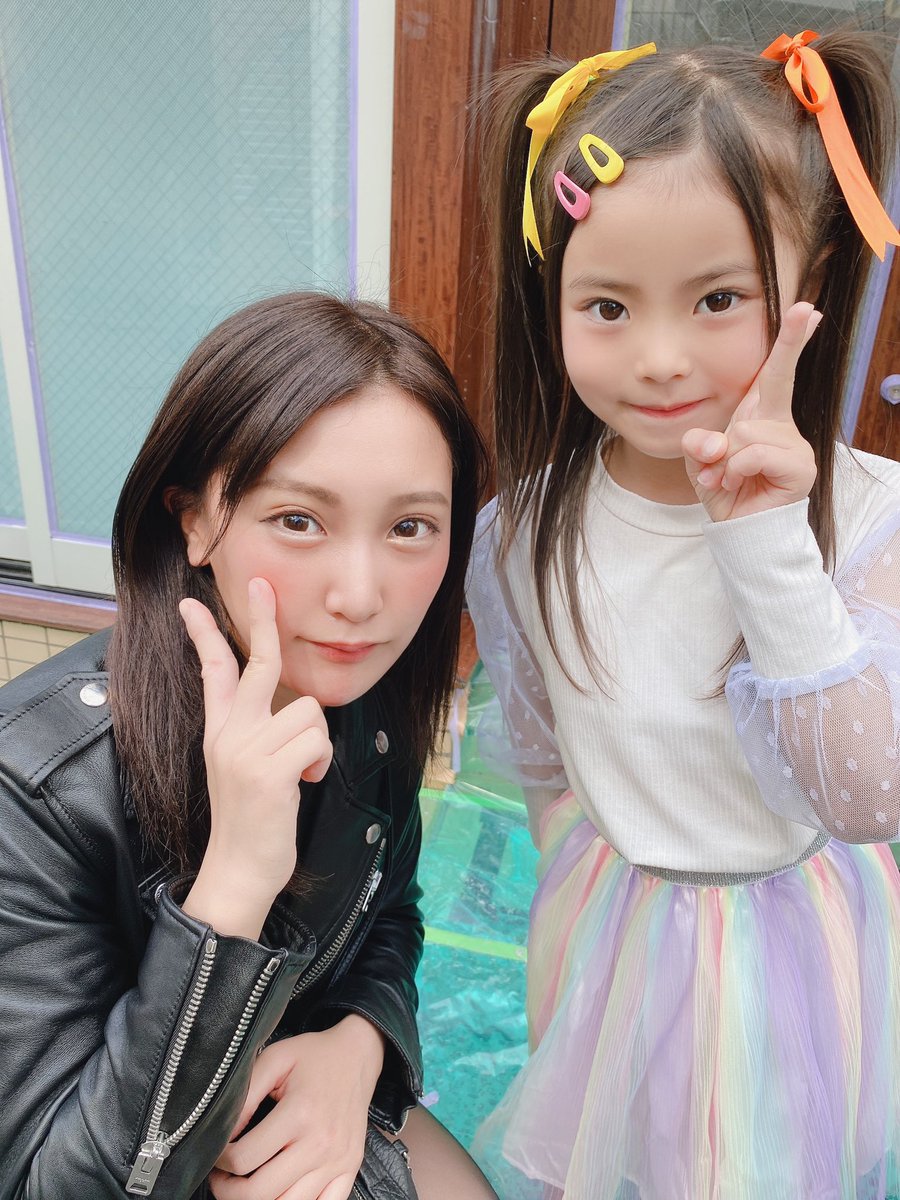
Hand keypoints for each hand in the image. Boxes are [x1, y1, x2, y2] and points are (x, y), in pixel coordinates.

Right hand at [180, 578, 332, 937]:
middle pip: (259, 663)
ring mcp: (247, 749)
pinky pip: (317, 740)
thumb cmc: (252, 820)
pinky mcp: (270, 769)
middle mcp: (230, 733)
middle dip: (264, 619)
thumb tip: (293, 706)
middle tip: (262, 584)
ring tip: (300, 771)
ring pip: (309, 710)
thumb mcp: (244, 767)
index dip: (206, 635)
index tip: (192, 605)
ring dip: (316, 742)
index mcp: (221, 731)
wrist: (238, 870)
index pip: (212, 671)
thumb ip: (259, 732)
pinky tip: (304, 783)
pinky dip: (320, 762)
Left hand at [209, 1016, 385, 1199]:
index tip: (217, 1152)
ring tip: (246, 1186)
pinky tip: (280, 1192)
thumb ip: (246, 1095)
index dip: (220, 1160)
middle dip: (229, 1190)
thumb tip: (223, 1133)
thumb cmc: (315, 1056)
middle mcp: (321, 1143)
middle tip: (222, 1177)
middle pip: (260, 1192)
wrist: (358, 1054)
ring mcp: (338, 1161)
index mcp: (300, 1113)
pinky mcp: (350, 1169)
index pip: (244, 1158)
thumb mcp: (275, 1059)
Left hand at [681, 302, 820, 521]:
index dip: (791, 341)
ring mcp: (794, 444)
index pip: (774, 372)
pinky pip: (756, 453)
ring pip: (746, 432)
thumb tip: (713, 441)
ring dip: (726, 460)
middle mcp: (781, 424)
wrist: (739, 531)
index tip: (809, 310)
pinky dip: (737, 470)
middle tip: (780, 358)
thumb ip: (699, 443)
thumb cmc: (725, 489)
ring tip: (726, 478)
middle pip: (775, 382)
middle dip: (781, 356)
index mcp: (759, 416)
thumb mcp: (700, 462)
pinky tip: (737, 483)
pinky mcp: (801, 466)